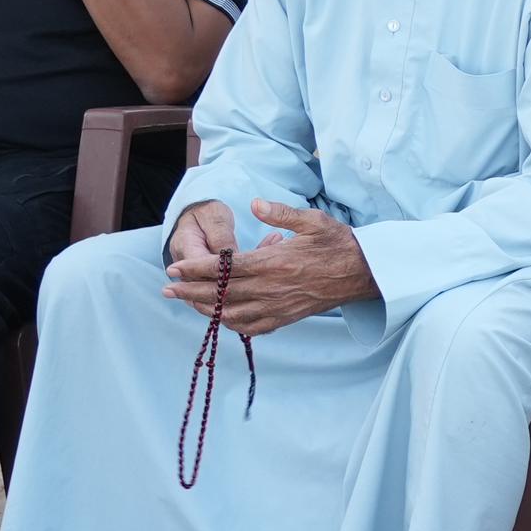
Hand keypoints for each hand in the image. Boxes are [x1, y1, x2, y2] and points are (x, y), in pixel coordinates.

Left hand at [158, 200, 378, 335]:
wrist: (363, 273)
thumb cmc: (338, 243)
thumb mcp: (313, 220)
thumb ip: (281, 213)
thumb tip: (255, 204)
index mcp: (275, 262)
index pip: (225, 269)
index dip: (197, 270)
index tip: (175, 268)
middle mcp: (272, 288)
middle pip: (221, 294)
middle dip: (190, 291)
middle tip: (167, 288)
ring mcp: (278, 306)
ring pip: (232, 313)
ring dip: (205, 309)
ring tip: (186, 302)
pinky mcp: (286, 317)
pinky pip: (251, 327)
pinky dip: (231, 324)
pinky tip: (220, 317)